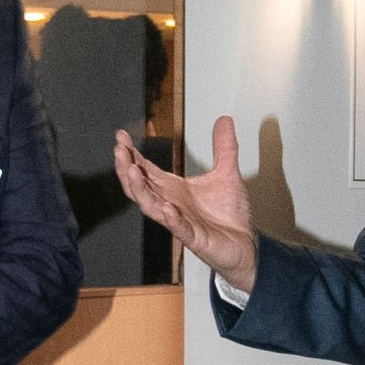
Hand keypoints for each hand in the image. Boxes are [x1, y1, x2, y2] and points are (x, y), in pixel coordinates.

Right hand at [114, 115, 257, 293]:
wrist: (245, 245)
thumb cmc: (229, 215)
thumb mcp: (227, 174)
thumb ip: (224, 148)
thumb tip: (224, 119)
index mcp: (174, 190)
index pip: (146, 170)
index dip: (132, 154)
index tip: (120, 137)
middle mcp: (171, 204)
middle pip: (141, 187)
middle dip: (127, 169)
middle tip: (118, 149)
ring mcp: (180, 222)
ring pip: (152, 207)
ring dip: (140, 190)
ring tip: (131, 171)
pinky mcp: (195, 238)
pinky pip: (180, 229)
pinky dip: (172, 219)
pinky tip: (167, 208)